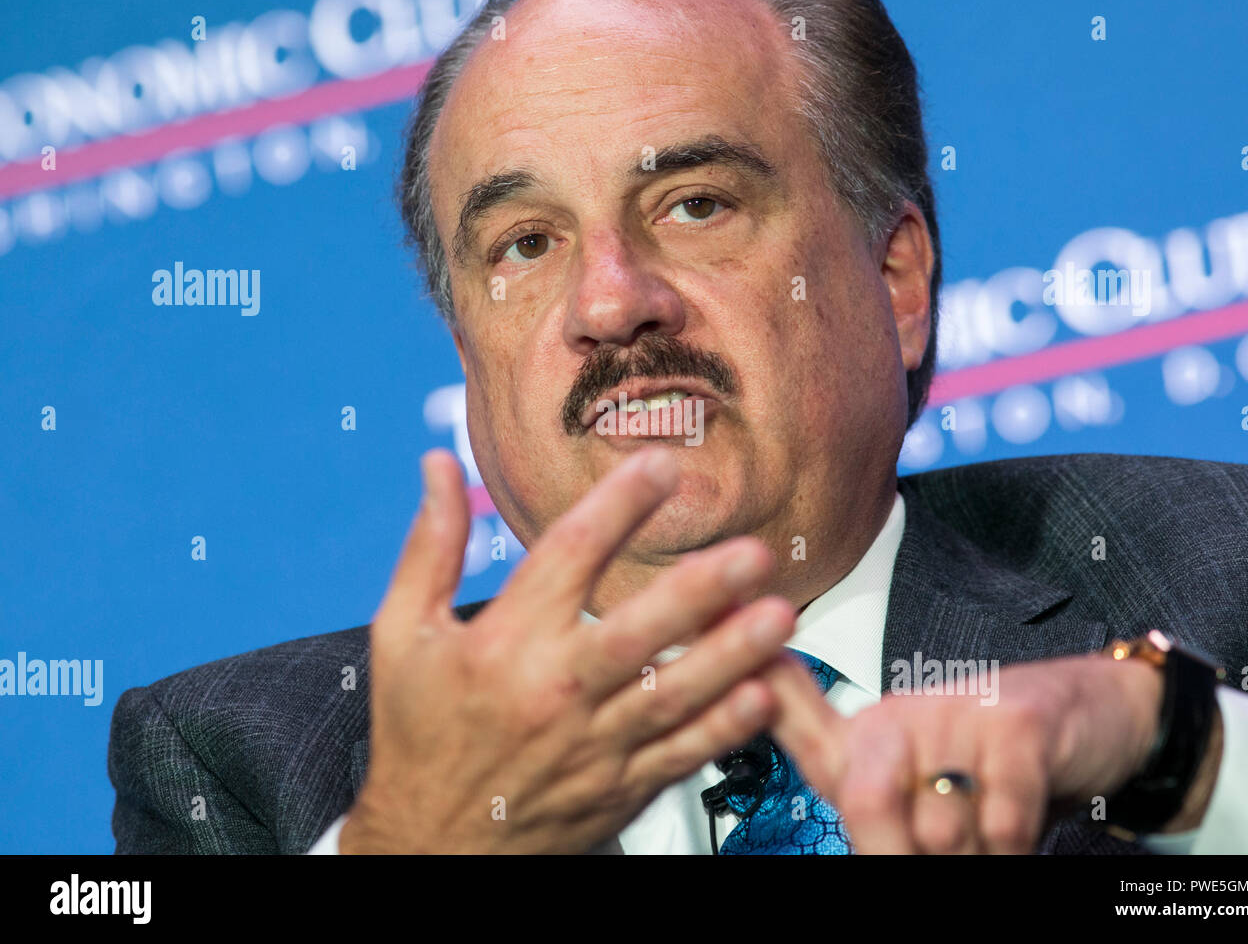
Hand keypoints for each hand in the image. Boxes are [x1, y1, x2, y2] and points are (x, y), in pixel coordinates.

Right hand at [340, 446, 795, 852]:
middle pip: (637, 630)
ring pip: (673, 694)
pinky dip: (724, 727)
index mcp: (504, 641)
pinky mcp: (619, 787)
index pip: (569, 554)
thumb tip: (440, 465)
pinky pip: (681, 753)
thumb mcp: (403, 632)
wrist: (429, 845)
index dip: (619, 504)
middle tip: (753, 553)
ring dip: (732, 654)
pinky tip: (763, 694)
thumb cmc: (417, 733)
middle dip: (700, 591)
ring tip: (781, 615)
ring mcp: (593, 744)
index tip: (662, 465)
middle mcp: (554, 689)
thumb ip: (431, 546)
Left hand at [762, 651, 1215, 851]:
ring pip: (941, 827)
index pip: (798, 722)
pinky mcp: (1014, 722)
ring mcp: (955, 712)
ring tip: (991, 819)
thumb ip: (870, 801)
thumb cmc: (994, 763)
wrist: (1094, 718)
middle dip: (904, 850)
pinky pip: (1000, 817)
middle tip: (947, 846)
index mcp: (868, 736)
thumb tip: (857, 830)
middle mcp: (899, 715)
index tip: (740, 654)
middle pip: (865, 802)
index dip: (765, 693)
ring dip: (976, 849)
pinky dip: (1015, 839)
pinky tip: (1022, 810)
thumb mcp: (922, 787)